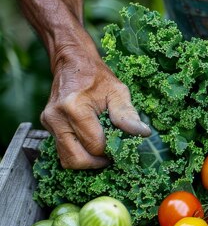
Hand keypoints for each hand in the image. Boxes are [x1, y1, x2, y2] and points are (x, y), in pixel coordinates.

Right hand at [41, 45, 149, 168]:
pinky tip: (91, 144)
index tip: (121, 145)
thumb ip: (127, 114)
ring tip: (102, 151)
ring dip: (87, 160)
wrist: (72, 63)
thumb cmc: (98, 77)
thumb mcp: (118, 91)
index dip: (111, 150)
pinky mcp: (47, 125)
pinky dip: (78, 152)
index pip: (95, 145)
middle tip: (112, 155)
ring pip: (67, 159)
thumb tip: (143, 133)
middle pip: (76, 158)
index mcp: (75, 108)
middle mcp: (57, 117)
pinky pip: (63, 150)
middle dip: (97, 162)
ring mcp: (49, 122)